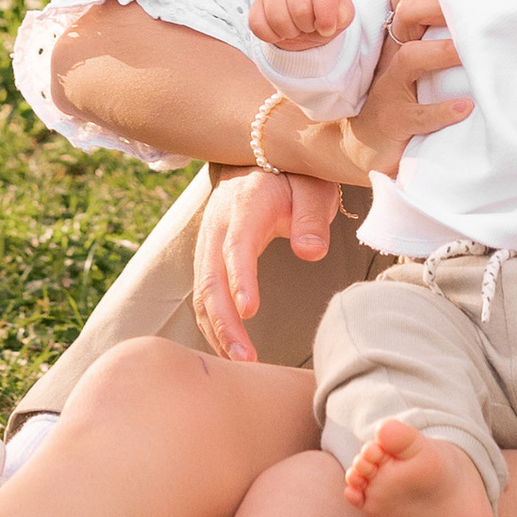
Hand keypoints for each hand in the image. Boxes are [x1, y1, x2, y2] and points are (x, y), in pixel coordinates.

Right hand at [194, 162, 340, 360]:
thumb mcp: (314, 185)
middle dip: (225, 322)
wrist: (259, 154)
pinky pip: (204, 293)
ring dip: (217, 329)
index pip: (237, 245)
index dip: (241, 279)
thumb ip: (312, 217)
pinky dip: (212, 322)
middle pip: (211, 278)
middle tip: (246, 358)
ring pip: (202, 291)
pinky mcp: (209, 256)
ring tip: (241, 363)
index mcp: (246, 204)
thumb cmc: (295, 174)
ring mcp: (209, 241)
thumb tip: (311, 252)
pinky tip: (228, 348)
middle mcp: (218, 224)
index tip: (250, 311)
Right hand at [247, 0, 355, 52]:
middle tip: (308, 25)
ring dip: (290, 33)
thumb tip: (330, 23)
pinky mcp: (257, 7)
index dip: (326, 19)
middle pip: (299, 11)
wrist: (304, 16)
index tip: (326, 28)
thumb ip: (344, 15)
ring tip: (295, 27)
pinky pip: (258, 27)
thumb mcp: (342, 15)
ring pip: (278, 20)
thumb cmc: (324, 14)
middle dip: (307, 27)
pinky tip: (280, 31)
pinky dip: (271, 36)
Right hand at [342, 0, 473, 177]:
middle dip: (440, 5)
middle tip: (478, 8)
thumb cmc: (401, 96)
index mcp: (399, 37)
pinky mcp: (393, 121)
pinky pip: (416, 114)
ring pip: (412, 58)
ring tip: (471, 53)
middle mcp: (392, 55)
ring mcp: (390, 88)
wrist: (361, 145)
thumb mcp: (414, 62)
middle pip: (406, 13)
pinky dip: (441, 111)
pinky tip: (466, 107)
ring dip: (444, 52)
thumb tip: (482, 13)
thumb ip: (435, 35)